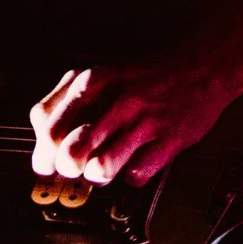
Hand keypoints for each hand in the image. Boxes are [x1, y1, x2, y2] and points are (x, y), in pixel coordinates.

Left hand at [29, 54, 235, 185]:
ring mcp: (144, 122)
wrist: (201, 67)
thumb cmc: (145, 76)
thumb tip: (43, 139)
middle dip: (66, 168)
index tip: (46, 161)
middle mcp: (115, 102)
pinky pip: (136, 175)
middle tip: (73, 168)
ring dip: (96, 176)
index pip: (46, 124)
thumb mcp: (100, 74)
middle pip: (69, 152)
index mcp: (92, 82)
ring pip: (100, 169)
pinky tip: (133, 162)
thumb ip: (68, 101)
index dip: (42, 150)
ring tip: (101, 168)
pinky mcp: (169, 141)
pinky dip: (130, 176)